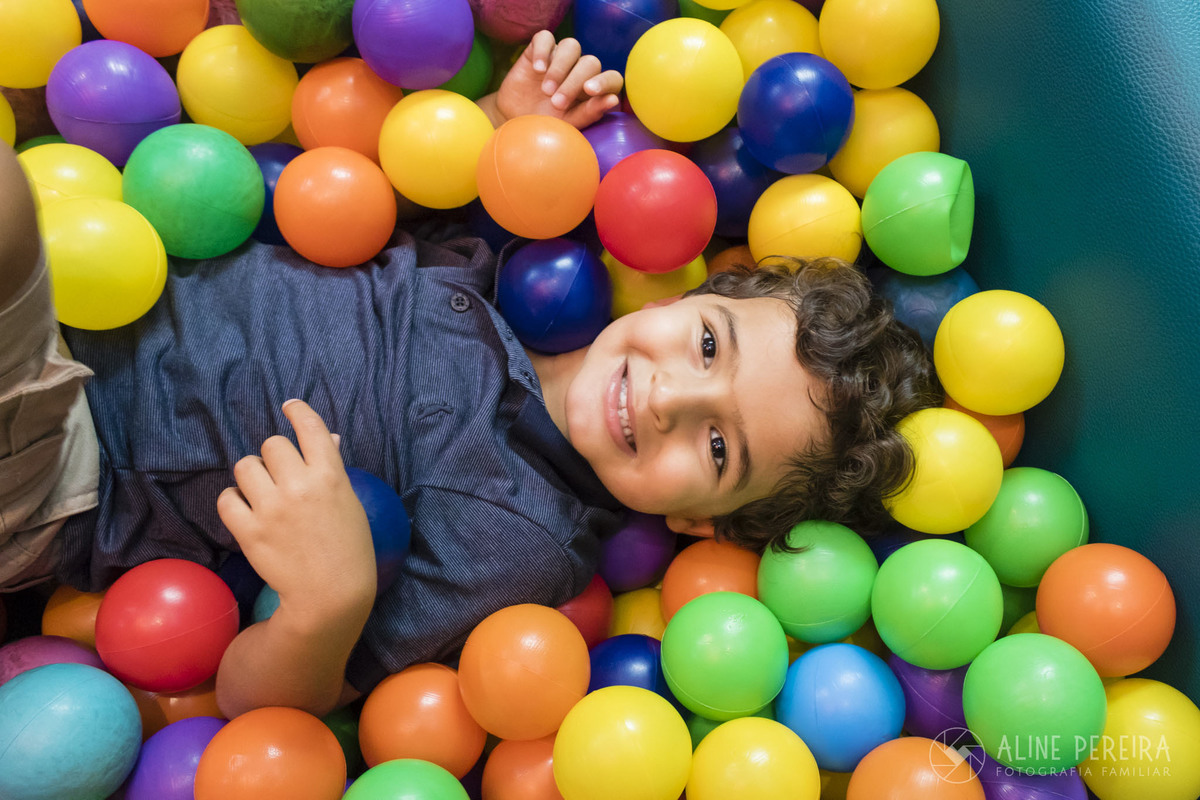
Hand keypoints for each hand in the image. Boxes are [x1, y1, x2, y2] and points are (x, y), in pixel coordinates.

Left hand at [217, 400, 376, 621]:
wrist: (331, 594)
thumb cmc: (348, 548)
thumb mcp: (349, 502)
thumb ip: (333, 467)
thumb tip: (327, 436)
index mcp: (331, 476)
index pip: (310, 427)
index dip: (298, 411)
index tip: (289, 406)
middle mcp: (300, 486)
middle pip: (272, 444)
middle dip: (274, 457)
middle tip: (281, 476)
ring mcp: (272, 508)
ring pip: (246, 466)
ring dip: (253, 476)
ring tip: (262, 495)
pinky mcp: (249, 530)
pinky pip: (227, 498)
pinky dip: (234, 502)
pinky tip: (247, 512)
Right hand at [491, 31, 622, 129]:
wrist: (515, 120)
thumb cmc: (546, 124)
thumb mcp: (568, 123)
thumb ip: (590, 112)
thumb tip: (613, 99)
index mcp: (593, 89)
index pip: (612, 78)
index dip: (605, 82)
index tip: (590, 91)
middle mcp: (580, 70)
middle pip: (590, 62)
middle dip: (574, 83)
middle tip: (557, 103)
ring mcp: (560, 57)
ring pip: (571, 46)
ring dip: (560, 68)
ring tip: (546, 90)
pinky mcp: (539, 49)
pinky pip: (545, 37)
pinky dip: (543, 51)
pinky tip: (537, 69)